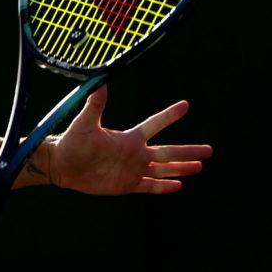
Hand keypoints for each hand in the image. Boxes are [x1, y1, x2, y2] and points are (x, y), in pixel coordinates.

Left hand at [47, 85, 211, 194]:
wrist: (61, 166)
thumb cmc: (72, 142)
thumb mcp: (85, 123)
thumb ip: (95, 106)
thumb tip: (100, 84)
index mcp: (129, 138)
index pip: (154, 124)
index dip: (169, 115)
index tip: (185, 105)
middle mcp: (135, 153)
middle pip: (168, 152)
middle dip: (188, 151)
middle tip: (210, 150)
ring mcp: (132, 170)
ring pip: (163, 170)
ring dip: (181, 168)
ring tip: (200, 166)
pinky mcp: (126, 185)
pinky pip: (149, 187)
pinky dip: (164, 187)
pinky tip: (179, 186)